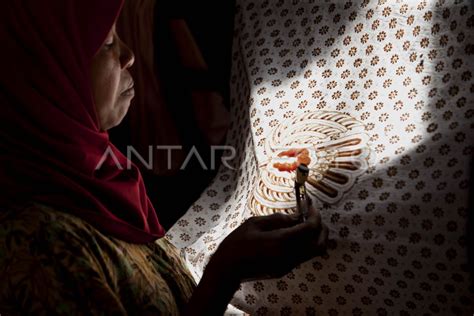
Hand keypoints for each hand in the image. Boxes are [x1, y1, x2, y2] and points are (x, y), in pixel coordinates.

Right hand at [207, 204, 327, 282]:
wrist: (228, 269)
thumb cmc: (237, 243)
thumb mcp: (255, 223)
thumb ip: (278, 219)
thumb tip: (296, 216)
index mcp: (282, 241)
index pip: (310, 227)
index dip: (314, 214)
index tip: (310, 204)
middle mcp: (290, 255)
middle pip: (320, 243)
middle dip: (321, 227)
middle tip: (313, 214)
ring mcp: (289, 265)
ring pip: (314, 252)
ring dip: (315, 236)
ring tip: (304, 223)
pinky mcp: (285, 270)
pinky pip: (303, 256)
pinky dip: (305, 243)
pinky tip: (293, 235)